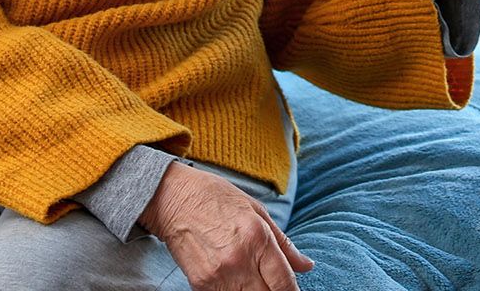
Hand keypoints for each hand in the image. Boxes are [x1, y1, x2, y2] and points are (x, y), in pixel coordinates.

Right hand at [138, 162, 313, 290]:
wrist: (173, 199)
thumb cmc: (217, 198)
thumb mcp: (257, 210)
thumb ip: (284, 242)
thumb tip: (306, 266)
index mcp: (257, 237)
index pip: (283, 282)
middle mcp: (239, 260)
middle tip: (276, 286)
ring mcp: (217, 275)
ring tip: (257, 283)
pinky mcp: (199, 284)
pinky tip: (238, 283)